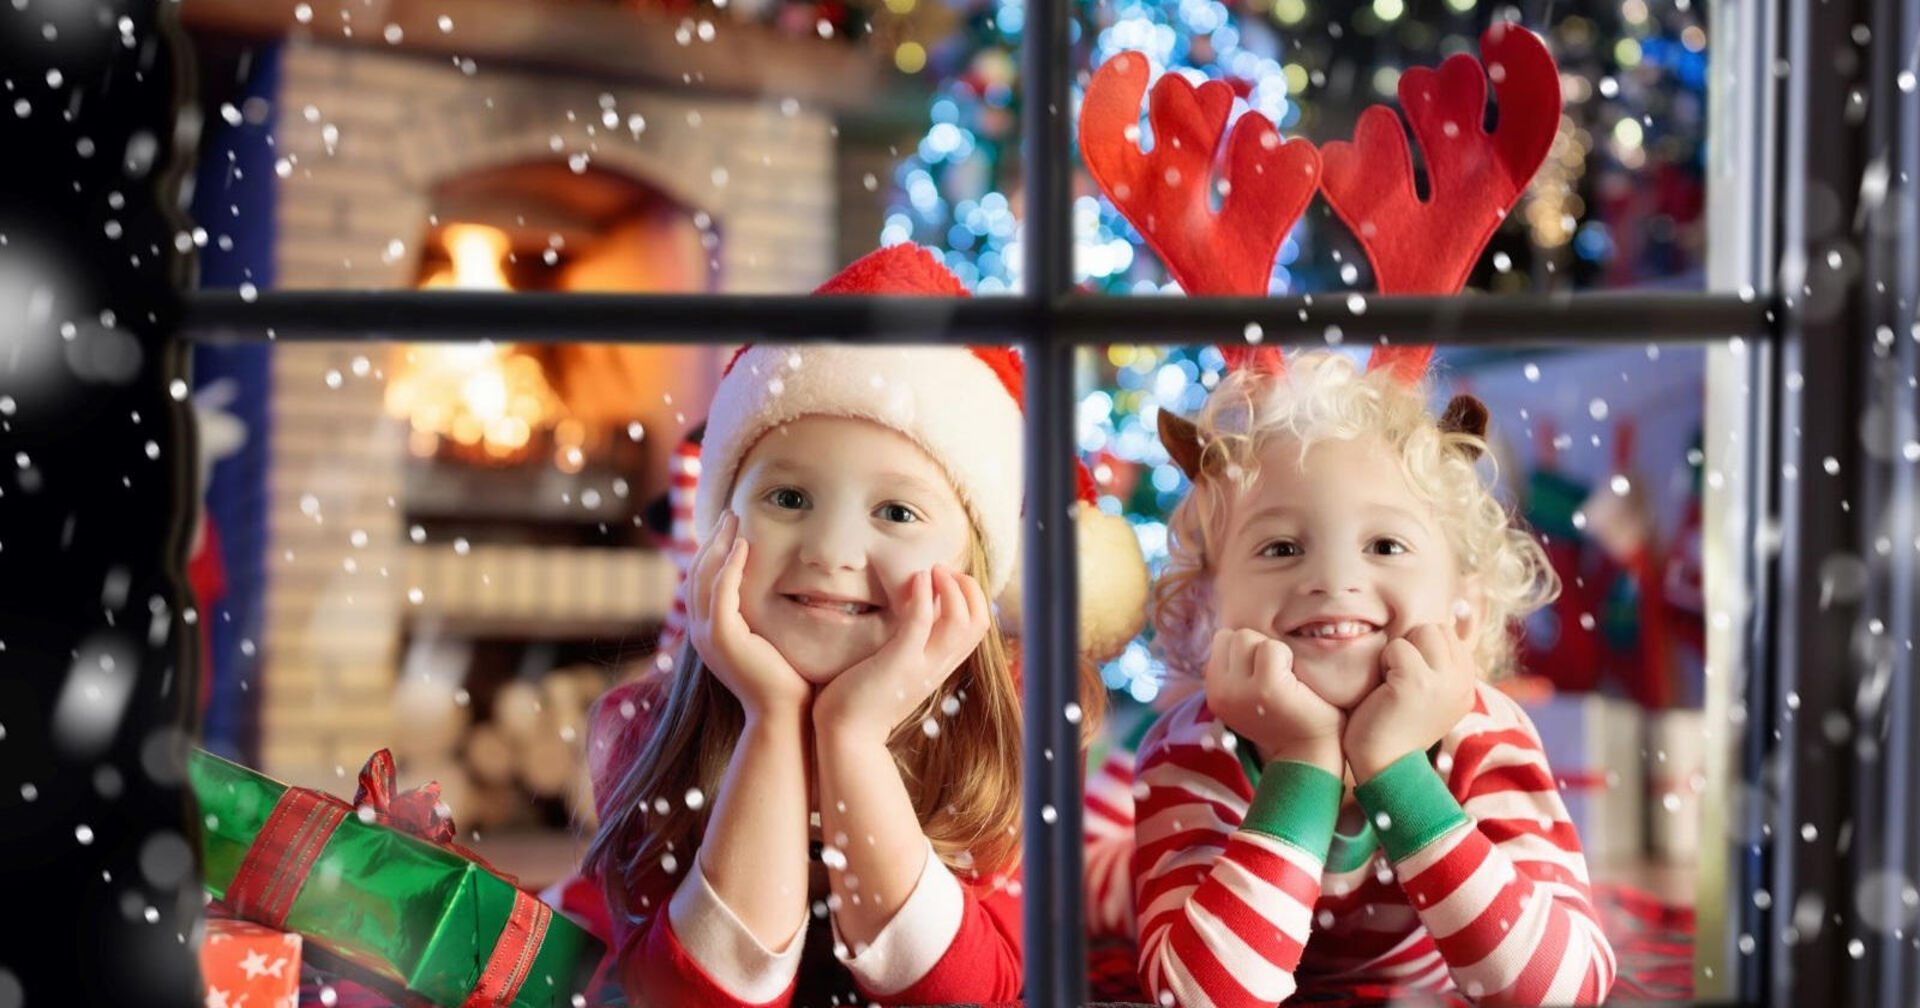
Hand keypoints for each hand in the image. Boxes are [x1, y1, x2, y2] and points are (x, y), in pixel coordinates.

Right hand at [687, 511, 811, 719]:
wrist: (784, 716)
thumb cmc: (787, 682)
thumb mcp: (773, 641)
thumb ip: (768, 619)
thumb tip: (786, 595)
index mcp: (712, 633)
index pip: (704, 583)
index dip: (715, 552)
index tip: (731, 528)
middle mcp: (702, 633)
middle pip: (698, 574)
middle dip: (712, 540)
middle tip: (729, 513)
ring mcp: (708, 635)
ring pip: (704, 577)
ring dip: (719, 544)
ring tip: (733, 519)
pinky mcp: (721, 637)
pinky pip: (720, 592)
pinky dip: (729, 566)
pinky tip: (742, 545)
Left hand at [812, 565, 988, 745]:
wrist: (846, 735)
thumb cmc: (863, 698)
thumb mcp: (897, 668)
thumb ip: (911, 644)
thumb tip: (912, 610)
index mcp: (940, 666)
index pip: (978, 628)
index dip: (971, 597)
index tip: (948, 579)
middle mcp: (938, 666)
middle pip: (979, 622)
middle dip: (968, 588)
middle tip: (945, 570)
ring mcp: (921, 666)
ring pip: (961, 622)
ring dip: (951, 588)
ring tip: (933, 571)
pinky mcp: (899, 664)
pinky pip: (921, 624)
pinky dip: (924, 596)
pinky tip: (917, 579)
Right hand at [1202, 628, 1343, 770]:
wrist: (1309, 752)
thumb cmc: (1284, 717)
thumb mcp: (1246, 695)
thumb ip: (1232, 671)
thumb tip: (1224, 638)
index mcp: (1214, 692)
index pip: (1222, 639)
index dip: (1247, 649)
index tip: (1262, 673)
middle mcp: (1220, 692)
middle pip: (1234, 636)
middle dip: (1257, 647)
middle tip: (1275, 675)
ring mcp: (1240, 691)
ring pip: (1248, 637)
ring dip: (1271, 651)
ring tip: (1283, 678)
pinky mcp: (1266, 688)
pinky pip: (1271, 647)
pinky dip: (1287, 656)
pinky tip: (1293, 681)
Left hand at [1342, 621, 1477, 782]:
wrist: (1382, 766)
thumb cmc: (1396, 724)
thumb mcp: (1430, 689)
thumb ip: (1444, 658)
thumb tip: (1464, 608)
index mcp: (1467, 684)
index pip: (1449, 635)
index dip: (1421, 649)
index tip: (1410, 680)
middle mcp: (1463, 682)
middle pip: (1436, 628)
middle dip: (1411, 646)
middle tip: (1399, 681)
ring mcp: (1444, 681)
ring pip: (1421, 630)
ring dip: (1398, 653)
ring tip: (1393, 684)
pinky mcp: (1418, 681)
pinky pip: (1397, 646)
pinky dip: (1383, 663)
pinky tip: (1384, 690)